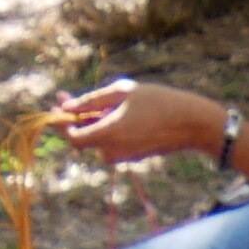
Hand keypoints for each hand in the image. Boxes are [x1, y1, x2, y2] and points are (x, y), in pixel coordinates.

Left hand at [52, 80, 222, 165]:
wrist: (192, 124)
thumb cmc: (158, 102)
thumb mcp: (122, 92)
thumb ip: (91, 101)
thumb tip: (66, 107)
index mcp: (109, 134)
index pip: (73, 138)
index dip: (60, 125)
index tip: (56, 107)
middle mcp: (114, 150)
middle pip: (83, 139)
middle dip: (74, 119)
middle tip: (68, 97)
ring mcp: (124, 156)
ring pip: (97, 140)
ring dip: (93, 122)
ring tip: (104, 103)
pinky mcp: (133, 156)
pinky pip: (112, 143)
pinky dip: (108, 128)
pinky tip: (118, 113)